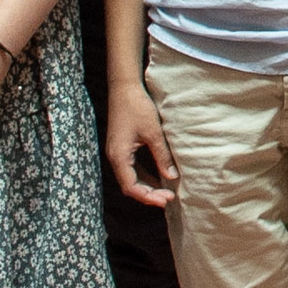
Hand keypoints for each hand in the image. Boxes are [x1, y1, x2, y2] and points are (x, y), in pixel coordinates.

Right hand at [104, 76, 178, 210]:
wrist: (124, 88)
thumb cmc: (137, 107)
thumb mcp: (153, 132)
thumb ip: (162, 156)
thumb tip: (172, 178)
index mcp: (119, 156)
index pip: (131, 187)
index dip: (148, 197)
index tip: (166, 199)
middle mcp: (115, 157)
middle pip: (130, 185)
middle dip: (149, 195)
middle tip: (169, 198)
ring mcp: (117, 153)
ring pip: (131, 178)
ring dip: (147, 187)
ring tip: (165, 193)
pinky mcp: (122, 147)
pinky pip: (132, 169)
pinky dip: (144, 176)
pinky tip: (158, 178)